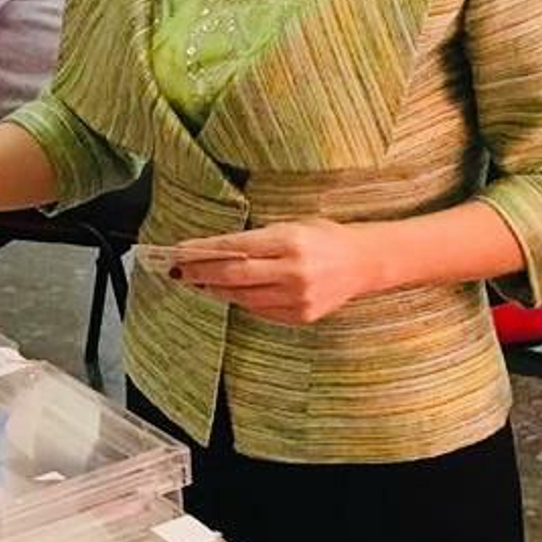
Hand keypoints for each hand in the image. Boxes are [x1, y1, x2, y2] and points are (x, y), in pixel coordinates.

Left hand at [166, 220, 380, 324]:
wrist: (363, 262)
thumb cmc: (324, 237)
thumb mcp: (292, 226)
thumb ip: (257, 240)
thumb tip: (214, 250)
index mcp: (290, 241)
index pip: (235, 247)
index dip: (202, 251)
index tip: (179, 251)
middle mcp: (293, 271)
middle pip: (233, 275)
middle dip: (200, 273)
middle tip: (178, 271)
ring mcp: (297, 297)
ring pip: (242, 297)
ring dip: (215, 290)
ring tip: (197, 282)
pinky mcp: (301, 316)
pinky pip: (260, 310)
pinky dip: (240, 301)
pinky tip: (227, 293)